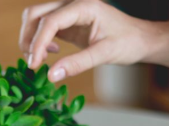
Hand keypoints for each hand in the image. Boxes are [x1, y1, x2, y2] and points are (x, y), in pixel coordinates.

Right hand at [20, 0, 154, 81]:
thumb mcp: (104, 54)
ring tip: (42, 59)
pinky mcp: (66, 23)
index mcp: (83, 5)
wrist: (140, 39)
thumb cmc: (128, 43)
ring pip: (35, 20)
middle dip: (28, 39)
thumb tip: (50, 76)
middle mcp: (72, 4)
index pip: (49, 21)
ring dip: (31, 40)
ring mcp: (68, 12)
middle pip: (34, 15)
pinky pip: (43, 28)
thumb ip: (77, 64)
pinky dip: (40, 42)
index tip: (34, 65)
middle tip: (34, 63)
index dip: (37, 43)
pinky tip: (52, 53)